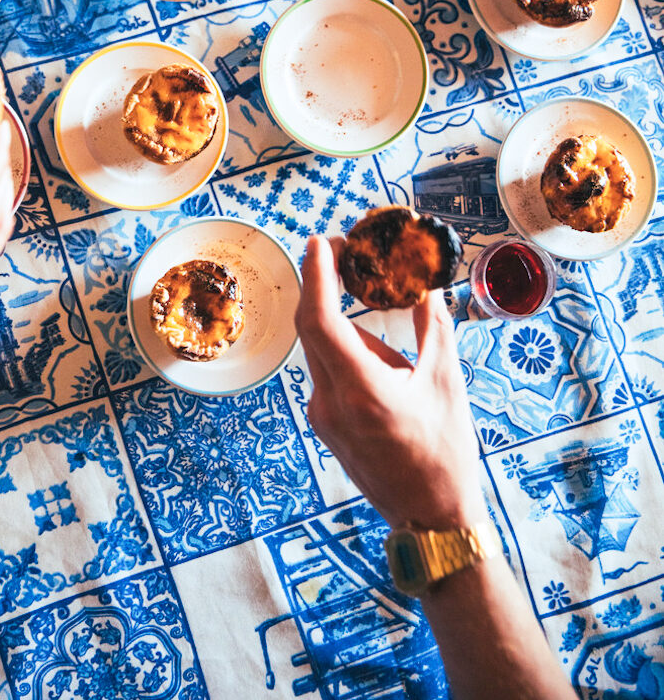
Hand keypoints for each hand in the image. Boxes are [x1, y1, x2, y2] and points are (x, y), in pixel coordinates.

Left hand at [297, 236, 485, 529]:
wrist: (431, 520)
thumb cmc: (444, 454)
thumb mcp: (447, 383)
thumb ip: (432, 326)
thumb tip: (427, 284)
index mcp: (361, 391)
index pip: (321, 320)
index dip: (317, 275)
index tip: (321, 242)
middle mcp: (331, 402)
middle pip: (314, 329)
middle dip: (326, 286)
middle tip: (347, 254)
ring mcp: (323, 416)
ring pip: (323, 350)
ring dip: (348, 327)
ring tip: (393, 342)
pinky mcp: (325, 424)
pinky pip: (329, 373)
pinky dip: (349, 354)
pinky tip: (386, 367)